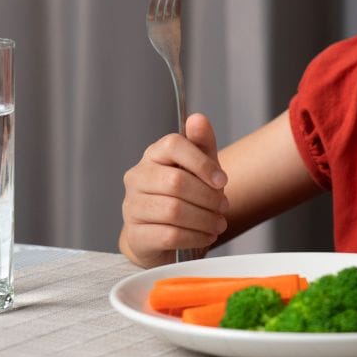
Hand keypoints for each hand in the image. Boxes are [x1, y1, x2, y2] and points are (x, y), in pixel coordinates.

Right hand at [121, 113, 228, 267]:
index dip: (203, 163)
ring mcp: (132, 207)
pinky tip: (206, 236)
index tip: (223, 181)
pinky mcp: (135, 235)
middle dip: (208, 197)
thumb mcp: (200, 167)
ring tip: (218, 223)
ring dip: (204, 219)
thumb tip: (198, 119)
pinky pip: (168, 235)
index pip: (174, 145)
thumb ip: (201, 143)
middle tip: (224, 206)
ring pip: (173, 211)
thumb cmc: (185, 195)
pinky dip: (194, 237)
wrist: (162, 235)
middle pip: (176, 181)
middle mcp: (137, 177)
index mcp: (153, 155)